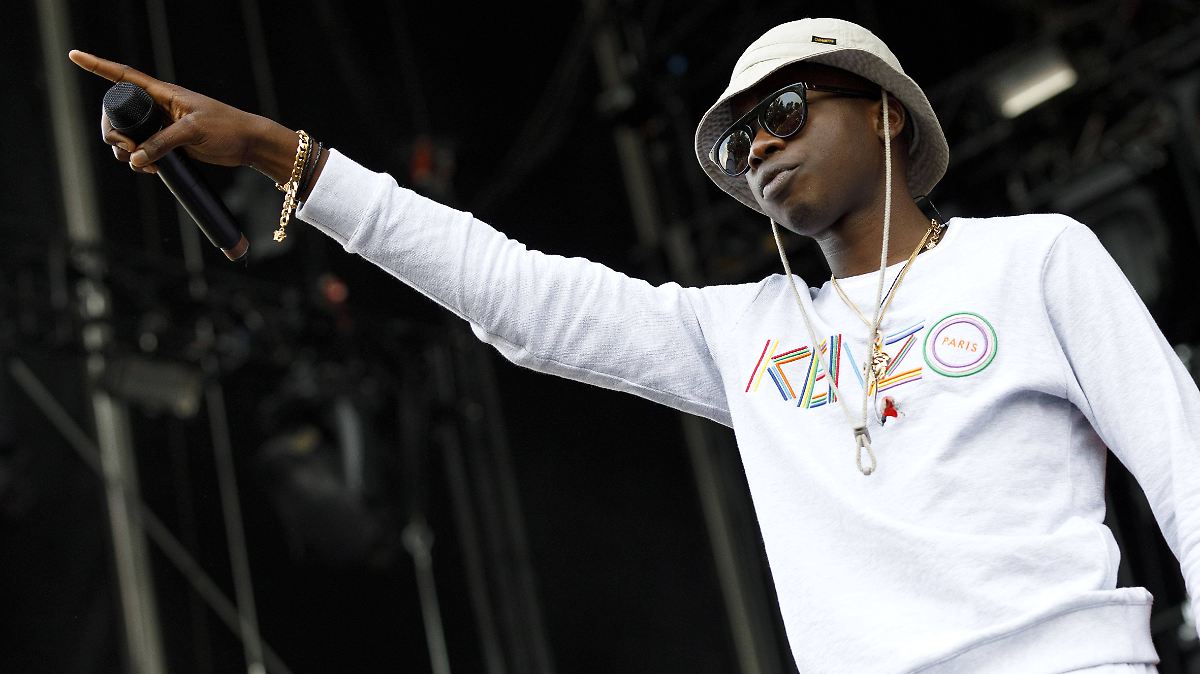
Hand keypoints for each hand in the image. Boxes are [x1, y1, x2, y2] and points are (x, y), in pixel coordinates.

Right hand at [68, 50, 297, 183]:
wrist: (248, 144)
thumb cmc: (226, 128)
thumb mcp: (192, 132)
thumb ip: (163, 143)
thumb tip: (135, 158)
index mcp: (163, 93)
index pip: (123, 76)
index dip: (97, 66)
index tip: (74, 55)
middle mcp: (158, 107)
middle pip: (117, 114)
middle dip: (113, 133)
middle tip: (129, 150)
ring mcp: (161, 126)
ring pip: (127, 136)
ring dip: (127, 151)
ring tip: (144, 164)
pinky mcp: (168, 144)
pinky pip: (142, 151)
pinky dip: (140, 161)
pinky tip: (152, 169)